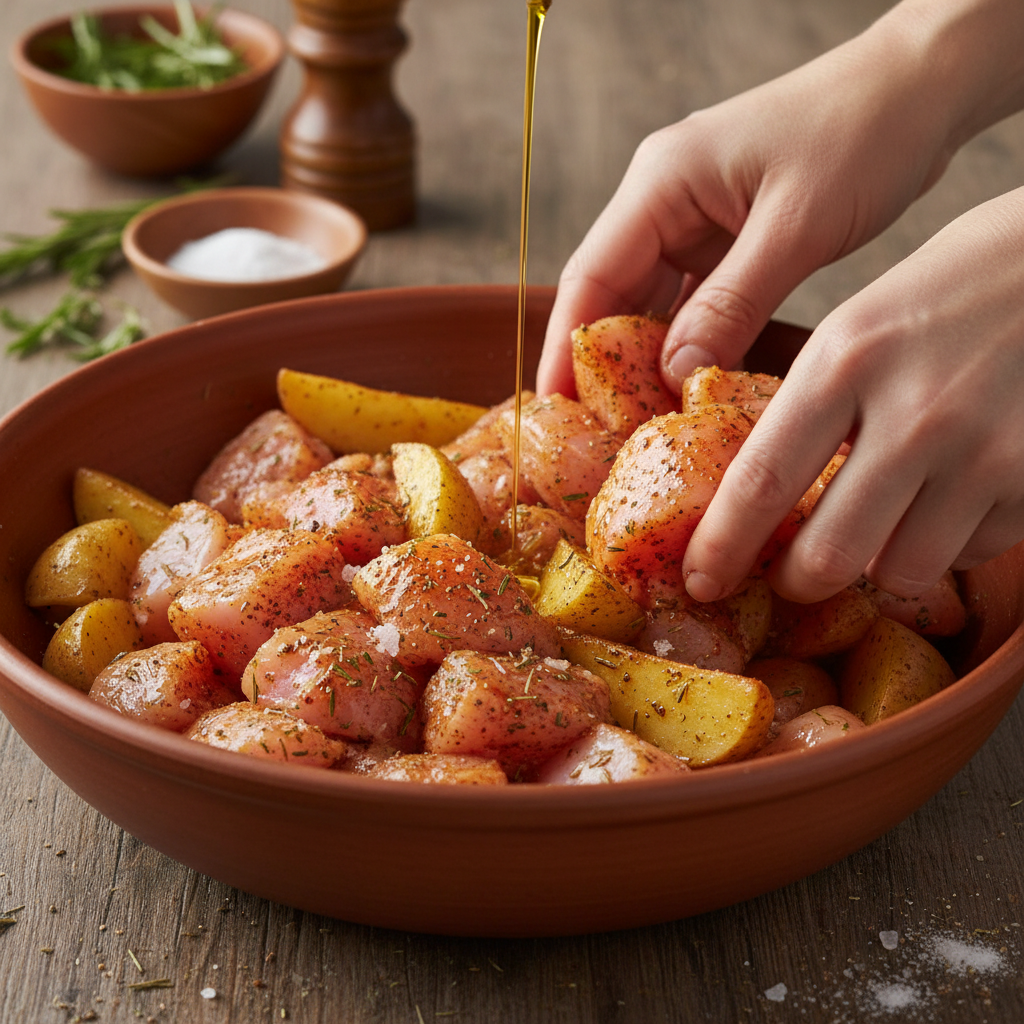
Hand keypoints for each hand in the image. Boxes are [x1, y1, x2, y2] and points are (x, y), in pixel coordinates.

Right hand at [536, 0, 1023, 397]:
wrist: (921, 90)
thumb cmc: (863, 132)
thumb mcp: (796, 226)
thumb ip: (733, 303)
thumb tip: (676, 374)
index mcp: (661, 183)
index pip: (591, 276)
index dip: (566, 347)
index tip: (555, 407)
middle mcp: (665, 203)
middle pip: (612, 297)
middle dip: (606, 365)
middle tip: (604, 434)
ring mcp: (696, 223)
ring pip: (653, 306)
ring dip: (650, 361)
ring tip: (644, 425)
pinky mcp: (728, 242)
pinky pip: (695, 305)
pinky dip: (692, 346)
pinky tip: (693, 389)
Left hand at [683, 187, 1023, 603]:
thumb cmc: (958, 288)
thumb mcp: (861, 326)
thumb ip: (813, 408)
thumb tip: (761, 493)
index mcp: (846, 362)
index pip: (760, 481)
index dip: (722, 547)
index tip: (702, 581)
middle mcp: (913, 414)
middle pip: (828, 554)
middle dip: (798, 582)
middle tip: (791, 579)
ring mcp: (985, 452)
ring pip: (902, 569)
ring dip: (882, 563)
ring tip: (886, 521)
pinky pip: (972, 552)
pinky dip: (952, 542)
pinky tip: (956, 495)